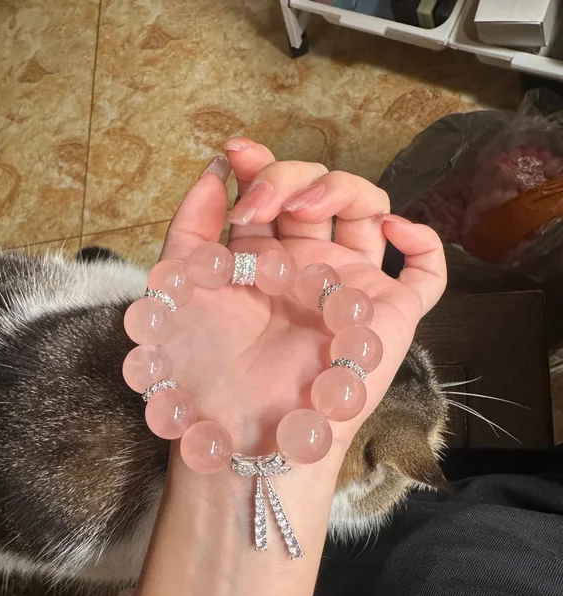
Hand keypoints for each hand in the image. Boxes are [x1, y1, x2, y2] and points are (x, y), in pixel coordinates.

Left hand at [160, 139, 445, 468]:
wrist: (242, 430)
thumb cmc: (207, 368)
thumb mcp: (179, 287)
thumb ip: (190, 226)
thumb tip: (215, 171)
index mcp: (265, 261)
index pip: (274, 197)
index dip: (261, 166)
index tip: (237, 154)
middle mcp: (311, 268)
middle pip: (319, 194)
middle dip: (288, 178)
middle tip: (256, 205)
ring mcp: (353, 288)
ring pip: (369, 210)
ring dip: (341, 188)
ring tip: (302, 210)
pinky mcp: (391, 314)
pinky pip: (427, 272)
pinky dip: (421, 240)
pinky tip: (390, 230)